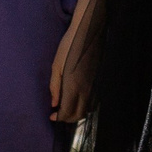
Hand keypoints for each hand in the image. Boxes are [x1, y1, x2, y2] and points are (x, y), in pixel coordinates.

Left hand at [48, 4, 95, 122]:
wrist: (87, 33)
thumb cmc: (68, 47)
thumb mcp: (56, 66)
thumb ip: (55, 87)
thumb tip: (54, 104)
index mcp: (73, 86)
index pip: (67, 112)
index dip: (59, 117)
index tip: (52, 115)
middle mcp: (86, 89)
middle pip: (79, 114)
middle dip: (68, 118)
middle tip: (59, 114)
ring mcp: (94, 86)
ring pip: (87, 109)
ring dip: (77, 112)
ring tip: (67, 106)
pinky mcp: (99, 81)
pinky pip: (93, 100)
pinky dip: (85, 105)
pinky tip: (77, 99)